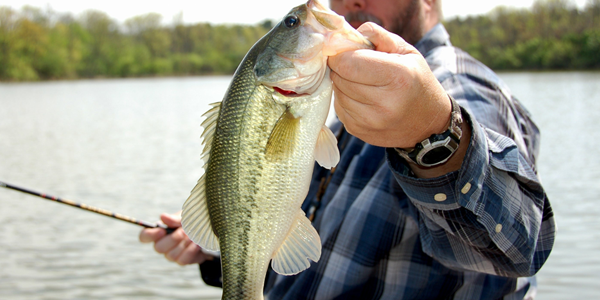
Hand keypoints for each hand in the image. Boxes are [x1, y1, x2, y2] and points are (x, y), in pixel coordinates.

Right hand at [139, 212, 213, 265]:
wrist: (208, 231)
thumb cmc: (193, 222)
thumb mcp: (185, 216)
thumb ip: (175, 219)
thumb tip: (162, 217)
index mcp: (159, 231)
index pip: (145, 236)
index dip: (149, 235)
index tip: (161, 231)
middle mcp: (163, 244)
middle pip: (159, 248)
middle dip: (173, 239)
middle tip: (184, 231)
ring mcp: (171, 254)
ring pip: (170, 255)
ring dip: (183, 245)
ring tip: (193, 237)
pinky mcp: (182, 260)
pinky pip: (182, 260)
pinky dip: (190, 251)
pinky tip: (197, 244)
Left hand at [328, 22, 450, 148]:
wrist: (427, 123)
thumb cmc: (415, 80)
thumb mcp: (405, 50)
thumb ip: (375, 35)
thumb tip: (343, 37)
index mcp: (398, 77)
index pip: (348, 63)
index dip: (341, 53)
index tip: (347, 51)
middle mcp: (384, 103)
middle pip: (339, 77)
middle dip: (342, 67)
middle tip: (358, 66)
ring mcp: (370, 121)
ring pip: (337, 92)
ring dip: (344, 84)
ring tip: (365, 83)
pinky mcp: (358, 131)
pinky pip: (339, 108)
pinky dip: (346, 99)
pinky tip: (363, 99)